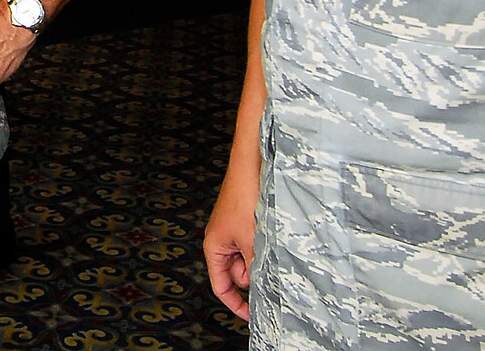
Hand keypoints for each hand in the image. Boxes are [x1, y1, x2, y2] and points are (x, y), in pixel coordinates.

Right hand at [203, 168, 258, 319]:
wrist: (249, 169)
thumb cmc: (243, 199)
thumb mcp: (251, 240)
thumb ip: (254, 265)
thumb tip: (260, 287)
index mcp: (214, 247)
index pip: (221, 285)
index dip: (235, 303)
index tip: (251, 316)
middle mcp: (221, 242)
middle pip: (237, 273)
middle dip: (253, 274)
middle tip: (268, 266)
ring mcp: (232, 233)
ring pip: (247, 259)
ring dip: (259, 258)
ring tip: (268, 243)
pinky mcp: (243, 225)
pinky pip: (253, 245)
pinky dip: (262, 247)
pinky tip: (270, 236)